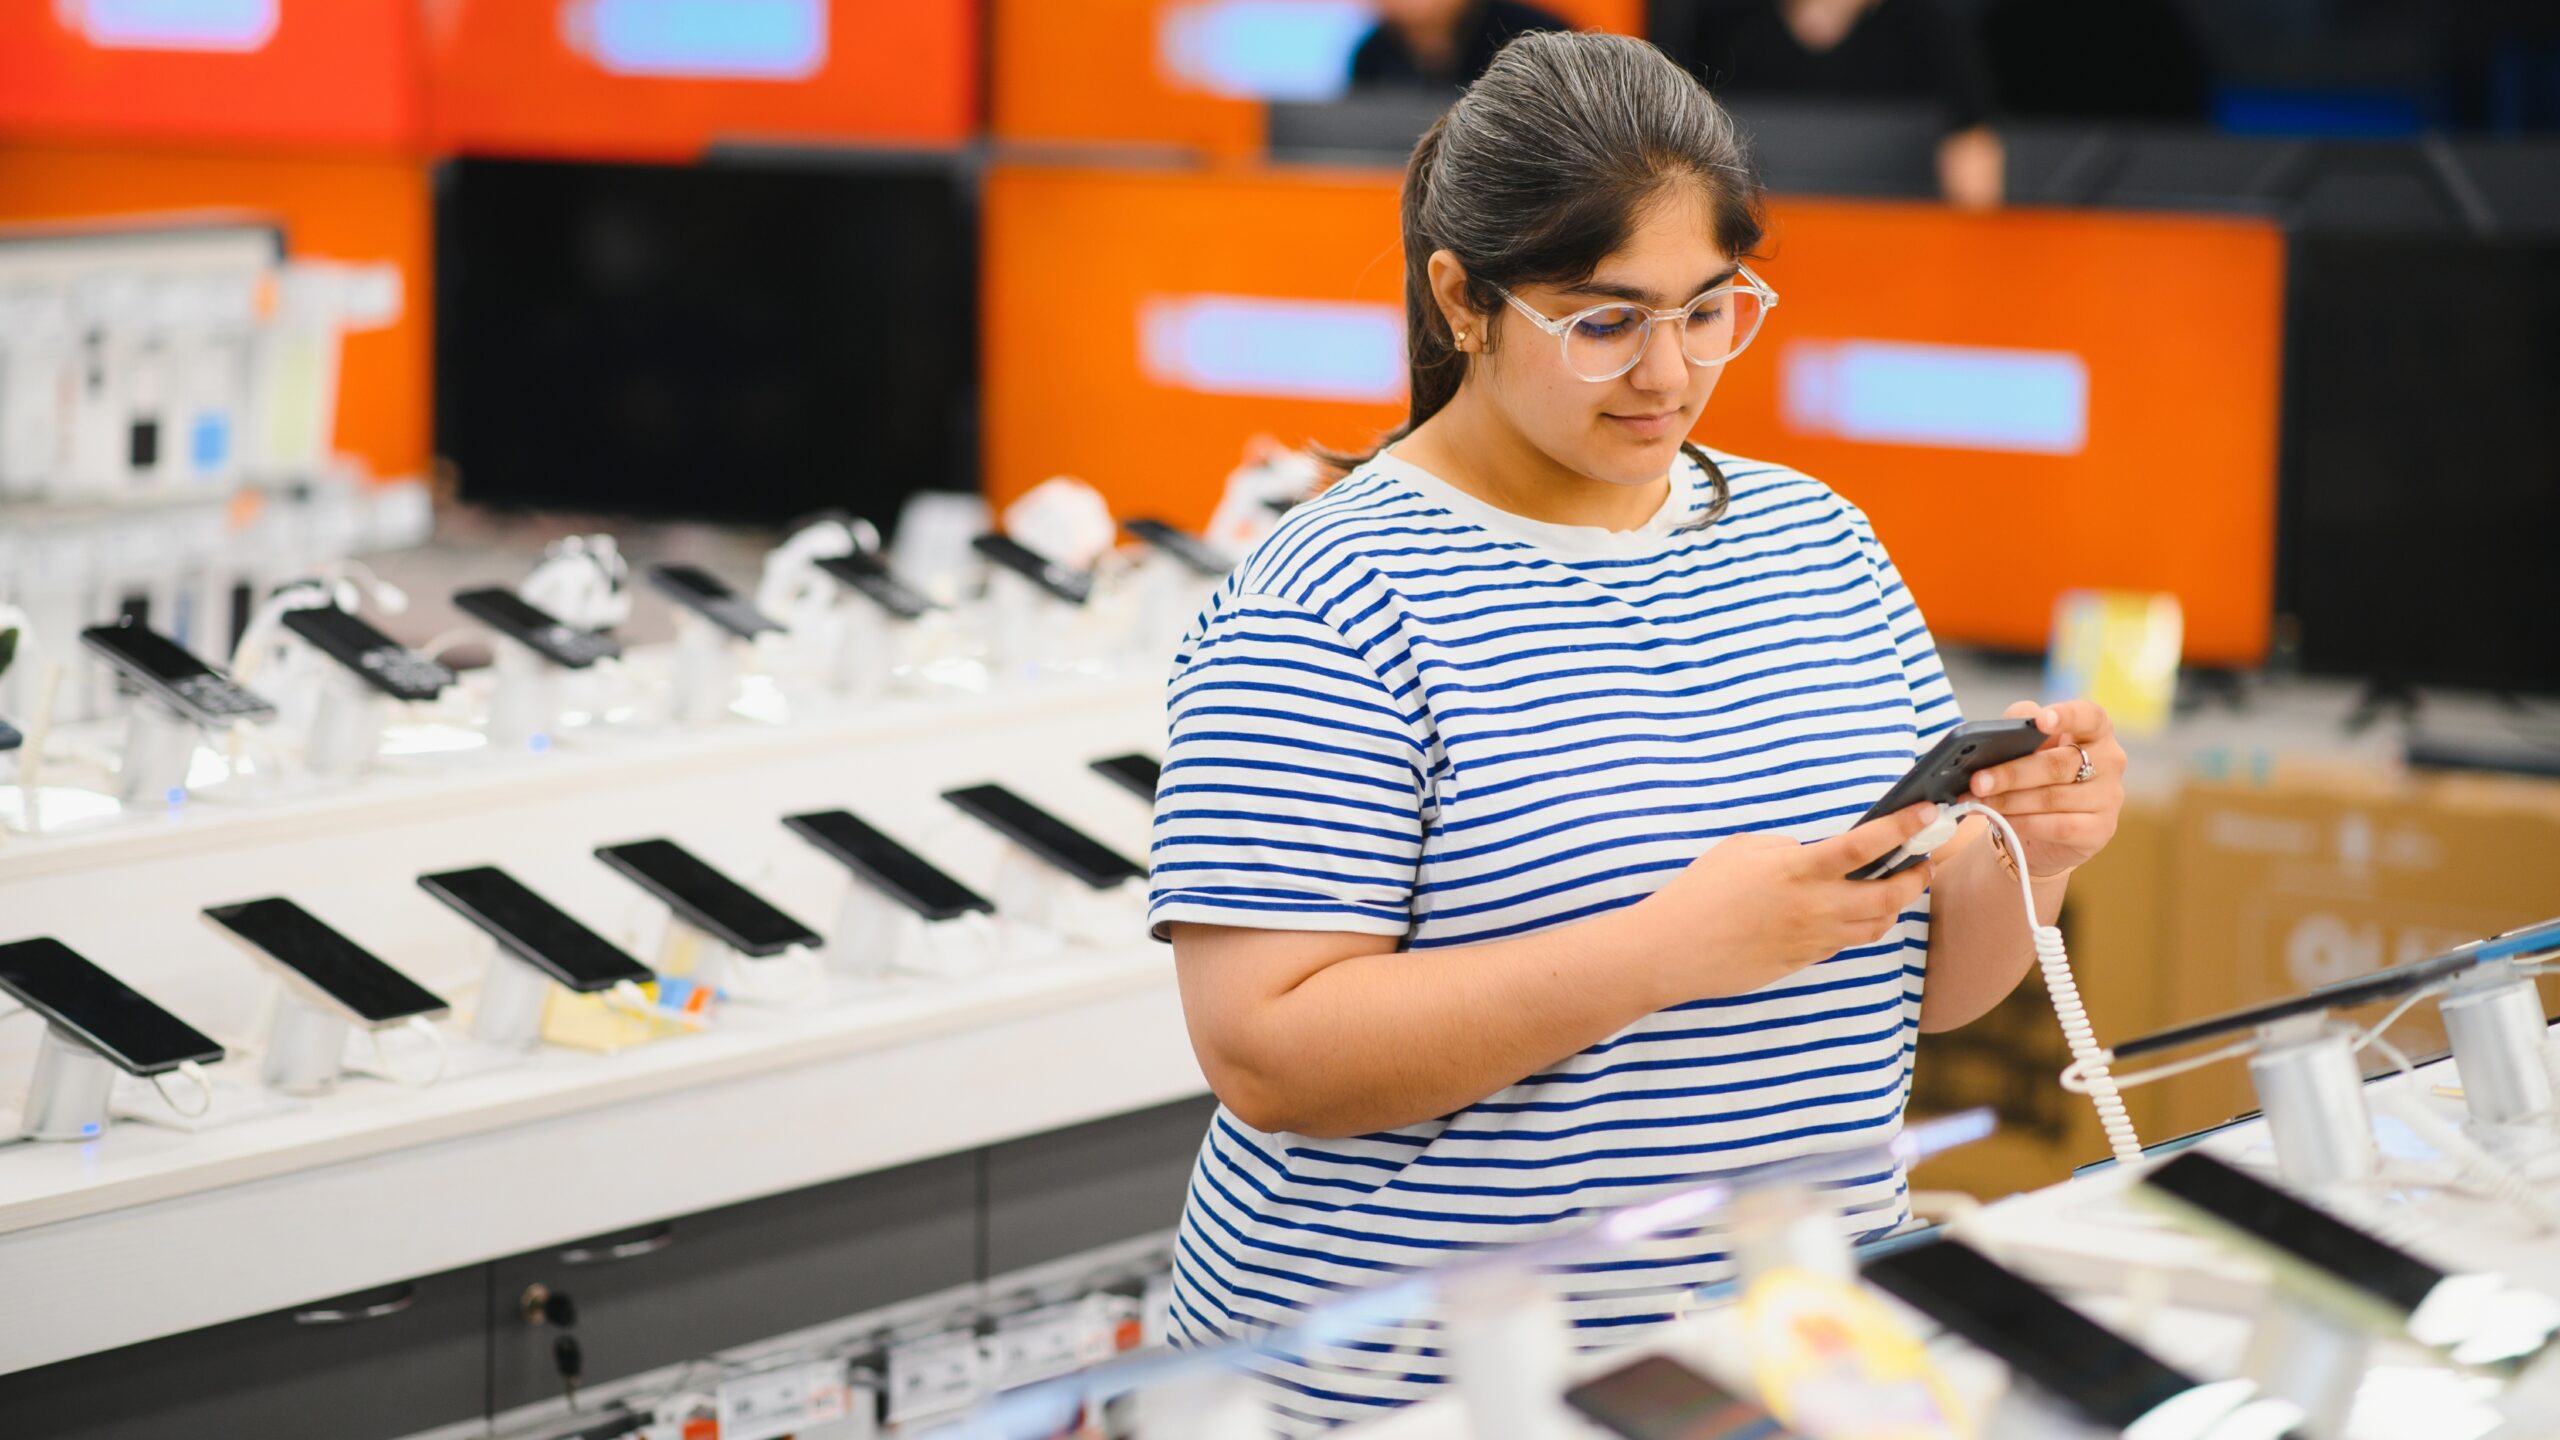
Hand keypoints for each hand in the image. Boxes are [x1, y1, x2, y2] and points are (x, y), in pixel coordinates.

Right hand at [1626, 803, 1942, 1001]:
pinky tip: (1860, 910)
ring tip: (1898, 886)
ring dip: (1896, 903)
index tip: (1926, 811)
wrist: (1675, 950)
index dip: (1904, 825)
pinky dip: (1865, 923)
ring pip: (1877, 923)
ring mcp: (1814, 937)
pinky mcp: (1806, 959)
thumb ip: (1788, 849)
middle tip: (1923, 861)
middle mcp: (1816, 906)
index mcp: (1799, 869)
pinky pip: (1850, 941)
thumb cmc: (1701, 892)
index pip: (1867, 844)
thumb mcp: (1743, 849)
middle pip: (1890, 893)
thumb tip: (1814, 853)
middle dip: (1917, 876)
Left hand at [1967, 699, 2127, 877]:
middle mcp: (2110, 760)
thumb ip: (2019, 727)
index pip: (2088, 716)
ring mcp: (2109, 797)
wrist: (2044, 825)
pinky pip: (2058, 826)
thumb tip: (1999, 731)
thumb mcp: (2028, 743)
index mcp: (2095, 729)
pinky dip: (2023, 822)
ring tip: (1978, 801)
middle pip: (2058, 765)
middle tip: (1977, 781)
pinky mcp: (2100, 829)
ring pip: (2054, 798)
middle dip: (2012, 773)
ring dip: (2009, 801)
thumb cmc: (2035, 773)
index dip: (2065, 716)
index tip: (2040, 721)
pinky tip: (2000, 819)